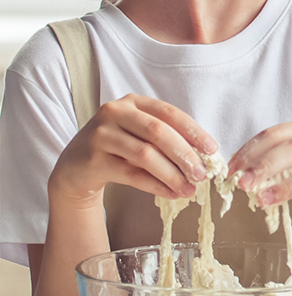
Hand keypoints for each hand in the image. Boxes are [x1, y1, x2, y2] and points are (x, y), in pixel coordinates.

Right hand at [49, 94, 216, 209]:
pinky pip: (130, 174)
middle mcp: (115, 112)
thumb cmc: (117, 149)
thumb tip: (204, 156)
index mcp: (134, 102)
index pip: (170, 113)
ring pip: (145, 155)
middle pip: (158, 132)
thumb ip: (166, 138)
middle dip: (184, 155)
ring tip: (189, 189)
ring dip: (172, 174)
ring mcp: (101, 135)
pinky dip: (155, 185)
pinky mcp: (91, 159)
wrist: (74, 168)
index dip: (193, 131)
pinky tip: (171, 193)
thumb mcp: (140, 135)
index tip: (212, 149)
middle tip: (202, 174)